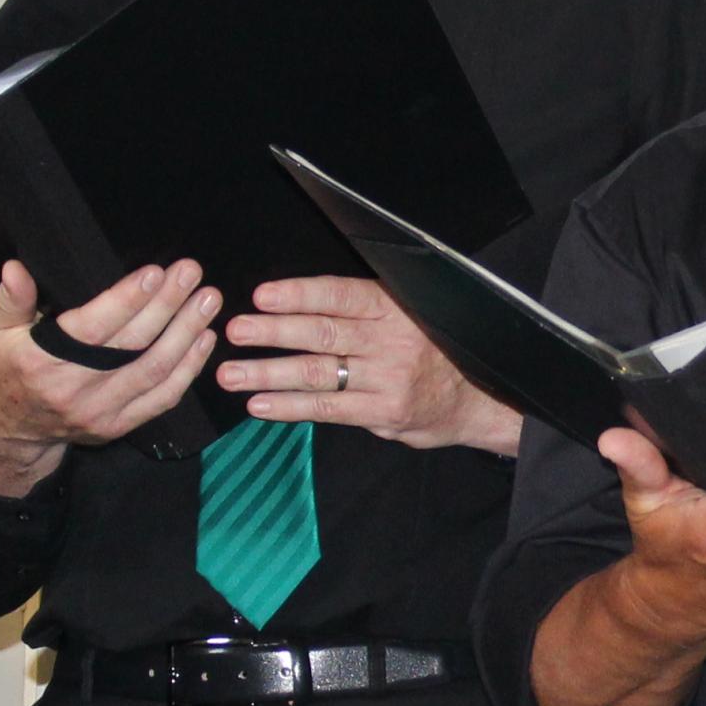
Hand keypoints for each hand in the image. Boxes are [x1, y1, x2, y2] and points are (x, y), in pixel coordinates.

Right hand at [0, 259, 217, 497]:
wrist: (7, 432)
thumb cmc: (4, 372)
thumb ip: (10, 300)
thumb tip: (16, 268)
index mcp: (42, 361)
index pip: (93, 328)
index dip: (127, 300)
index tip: (156, 273)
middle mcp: (74, 388)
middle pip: (132, 345)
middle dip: (167, 306)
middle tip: (191, 274)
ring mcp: (100, 411)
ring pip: (154, 370)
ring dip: (186, 333)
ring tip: (208, 301)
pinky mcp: (118, 426)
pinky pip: (162, 398)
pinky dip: (188, 369)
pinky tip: (205, 339)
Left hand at [220, 276, 520, 454]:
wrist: (475, 400)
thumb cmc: (430, 353)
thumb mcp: (406, 316)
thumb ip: (361, 312)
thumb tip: (297, 306)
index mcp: (393, 307)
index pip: (340, 296)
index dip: (300, 295)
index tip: (262, 296)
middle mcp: (391, 339)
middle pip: (323, 333)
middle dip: (273, 332)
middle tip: (235, 330)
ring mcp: (389, 378)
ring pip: (319, 372)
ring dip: (269, 372)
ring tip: (231, 373)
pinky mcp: (384, 411)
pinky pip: (329, 407)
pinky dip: (291, 406)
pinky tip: (260, 405)